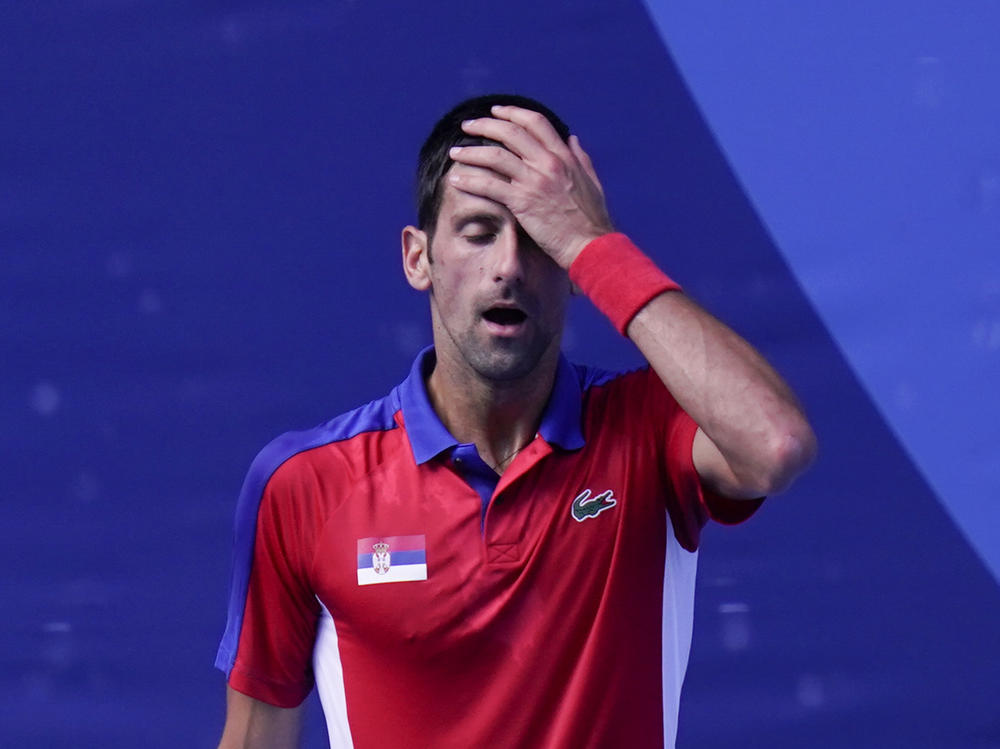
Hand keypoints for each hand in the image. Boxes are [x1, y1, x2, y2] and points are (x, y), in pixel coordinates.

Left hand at [447, 105, 614, 268]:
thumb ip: (580, 158)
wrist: (591, 246)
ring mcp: (534, 182)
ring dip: (471, 152)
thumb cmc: (592, 220)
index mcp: (564, 156)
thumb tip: (572, 139)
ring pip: (494, 156)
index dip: (513, 113)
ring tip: (456, 152)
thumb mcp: (592, 182)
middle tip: (468, 126)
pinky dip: (470, 181)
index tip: (496, 112)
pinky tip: (456, 180)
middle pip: (510, 133)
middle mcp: (548, 163)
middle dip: (484, 125)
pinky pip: (489, 186)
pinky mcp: (522, 203)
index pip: (535, 123)